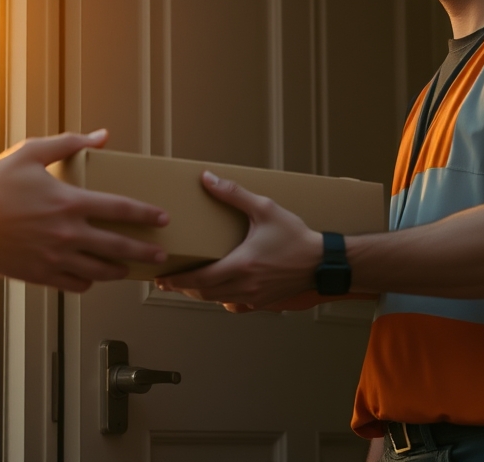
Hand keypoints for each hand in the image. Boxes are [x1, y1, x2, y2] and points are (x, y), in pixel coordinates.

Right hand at [0, 129, 168, 292]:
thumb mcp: (30, 153)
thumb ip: (69, 143)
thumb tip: (102, 136)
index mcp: (70, 202)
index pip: (121, 209)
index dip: (147, 214)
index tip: (163, 218)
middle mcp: (68, 234)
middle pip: (120, 246)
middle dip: (146, 251)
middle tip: (161, 254)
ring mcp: (55, 258)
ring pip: (100, 270)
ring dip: (120, 269)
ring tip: (129, 268)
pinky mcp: (40, 275)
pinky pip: (75, 284)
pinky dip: (88, 281)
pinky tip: (92, 276)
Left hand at [155, 171, 319, 309]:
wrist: (322, 262)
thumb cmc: (295, 236)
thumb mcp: (264, 209)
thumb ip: (234, 195)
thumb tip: (207, 179)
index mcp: (242, 264)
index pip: (201, 279)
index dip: (178, 281)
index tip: (161, 280)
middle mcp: (245, 285)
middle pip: (204, 293)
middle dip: (183, 288)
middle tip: (166, 282)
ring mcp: (254, 297)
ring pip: (217, 300)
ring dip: (200, 293)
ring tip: (185, 285)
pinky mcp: (263, 302)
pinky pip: (234, 304)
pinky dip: (219, 297)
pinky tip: (216, 289)